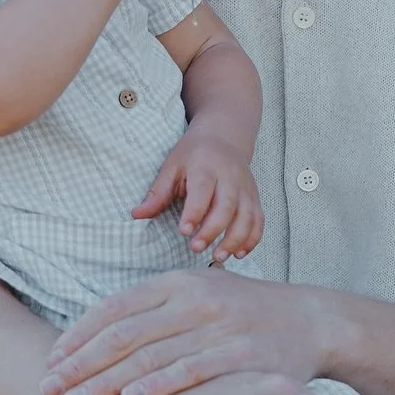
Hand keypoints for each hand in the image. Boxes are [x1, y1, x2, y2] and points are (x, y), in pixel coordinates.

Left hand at [42, 269, 328, 394]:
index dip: (77, 337)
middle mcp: (193, 298)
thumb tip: (95, 337)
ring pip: (149, 354)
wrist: (310, 320)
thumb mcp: (198, 298)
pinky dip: (159, 384)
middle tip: (48, 389)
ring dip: (105, 380)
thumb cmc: (242, 315)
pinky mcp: (241, 354)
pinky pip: (192, 369)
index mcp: (176, 283)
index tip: (49, 362)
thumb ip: (153, 313)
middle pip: (121, 333)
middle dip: (79, 364)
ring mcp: (218, 326)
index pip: (113, 309)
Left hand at [132, 127, 263, 260]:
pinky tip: (238, 253)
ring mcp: (245, 188)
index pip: (202, 190)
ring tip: (219, 257)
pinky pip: (258, 220)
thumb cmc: (193, 154)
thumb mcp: (171, 167)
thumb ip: (157, 193)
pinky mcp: (255, 197)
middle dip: (213, 230)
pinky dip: (252, 239)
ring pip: (247, 216)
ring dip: (235, 239)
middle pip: (227, 206)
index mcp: (206, 166)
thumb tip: (136, 215)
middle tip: (196, 248)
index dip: (194, 212)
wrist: (223, 137)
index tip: (184, 231)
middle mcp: (229, 177)